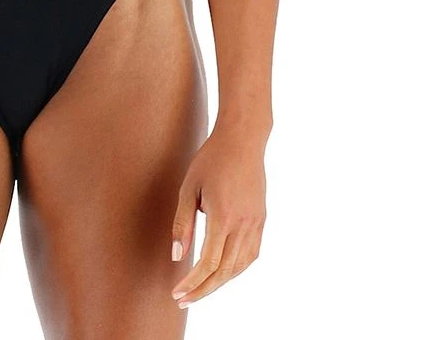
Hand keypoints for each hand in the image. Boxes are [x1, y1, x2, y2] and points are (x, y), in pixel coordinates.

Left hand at [169, 126, 266, 308]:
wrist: (242, 139)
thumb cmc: (211, 159)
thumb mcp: (189, 187)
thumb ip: (183, 223)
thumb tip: (178, 256)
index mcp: (223, 216)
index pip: (208, 262)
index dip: (192, 282)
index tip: (177, 293)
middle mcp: (243, 224)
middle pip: (224, 271)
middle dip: (203, 289)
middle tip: (184, 300)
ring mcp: (256, 223)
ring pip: (240, 266)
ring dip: (220, 282)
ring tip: (200, 289)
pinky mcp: (261, 219)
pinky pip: (251, 254)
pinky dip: (236, 268)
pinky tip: (222, 271)